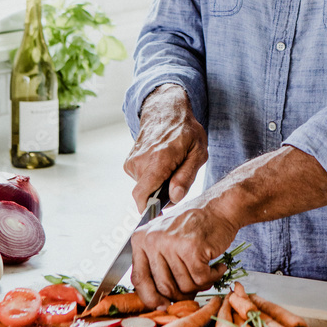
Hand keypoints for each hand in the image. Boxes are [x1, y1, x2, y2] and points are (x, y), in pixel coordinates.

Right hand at [124, 84, 207, 211]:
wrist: (165, 111)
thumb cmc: (186, 131)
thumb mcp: (198, 152)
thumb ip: (186, 176)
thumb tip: (174, 198)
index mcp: (157, 160)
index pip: (141, 195)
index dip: (149, 210)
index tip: (160, 215)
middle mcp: (140, 162)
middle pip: (148, 194)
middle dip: (162, 194)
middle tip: (178, 179)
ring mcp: (132, 162)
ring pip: (145, 187)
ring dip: (158, 184)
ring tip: (171, 167)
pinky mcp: (129, 163)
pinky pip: (141, 180)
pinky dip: (152, 177)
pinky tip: (161, 164)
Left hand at [130, 200, 236, 305]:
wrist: (219, 207)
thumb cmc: (194, 225)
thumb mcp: (165, 239)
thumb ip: (156, 265)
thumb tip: (156, 302)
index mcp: (141, 239)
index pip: (139, 279)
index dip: (151, 298)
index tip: (162, 306)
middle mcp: (153, 240)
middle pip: (164, 287)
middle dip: (182, 293)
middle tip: (195, 286)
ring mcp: (172, 243)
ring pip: (185, 285)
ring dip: (200, 284)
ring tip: (208, 270)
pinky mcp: (192, 248)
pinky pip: (201, 279)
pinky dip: (213, 277)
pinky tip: (217, 266)